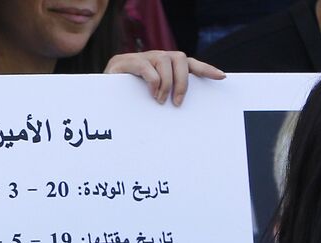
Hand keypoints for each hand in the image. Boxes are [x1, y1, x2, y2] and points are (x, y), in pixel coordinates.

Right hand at [104, 51, 224, 105]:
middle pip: (180, 57)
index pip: (189, 63)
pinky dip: (152, 80)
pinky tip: (151, 92)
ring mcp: (140, 57)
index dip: (205, 69)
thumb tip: (183, 107)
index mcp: (164, 67)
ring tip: (159, 100)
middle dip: (182, 81)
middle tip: (177, 102)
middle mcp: (154, 58)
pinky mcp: (123, 62)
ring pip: (165, 60)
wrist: (99, 101)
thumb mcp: (150, 101)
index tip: (222, 77)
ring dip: (166, 83)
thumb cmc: (127, 104)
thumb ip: (166, 97)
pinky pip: (145, 66)